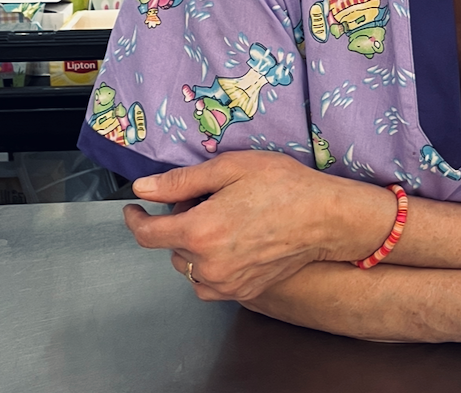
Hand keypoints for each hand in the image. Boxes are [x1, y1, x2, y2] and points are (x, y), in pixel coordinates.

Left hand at [123, 151, 393, 301]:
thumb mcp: (232, 168)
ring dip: (194, 246)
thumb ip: (183, 181)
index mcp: (200, 230)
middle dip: (179, 223)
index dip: (135, 219)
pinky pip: (210, 283)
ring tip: (224, 220)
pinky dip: (210, 265)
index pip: (148, 233)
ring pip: (189, 267)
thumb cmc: (284, 185)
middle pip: (171, 247)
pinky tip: (233, 243)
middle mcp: (208, 263)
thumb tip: (143, 189)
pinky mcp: (242, 292)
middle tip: (207, 199)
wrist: (326, 217)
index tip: (134, 209)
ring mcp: (226, 283)